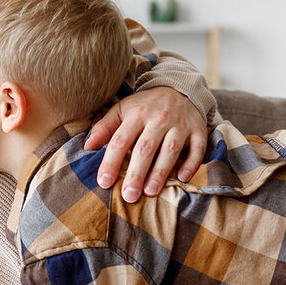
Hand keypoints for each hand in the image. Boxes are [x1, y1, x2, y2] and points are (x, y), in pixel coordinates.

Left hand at [84, 86, 206, 202]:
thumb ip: (104, 127)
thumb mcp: (122, 110)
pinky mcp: (198, 129)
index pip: (120, 140)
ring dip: (161, 172)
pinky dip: (191, 164)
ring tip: (150, 192)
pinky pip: (197, 148)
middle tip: (128, 196)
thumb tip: (87, 146)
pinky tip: (182, 179)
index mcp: (137, 115)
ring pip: (171, 150)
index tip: (104, 182)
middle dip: (136, 173)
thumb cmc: (145, 106)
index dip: (111, 162)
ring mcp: (180, 124)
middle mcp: (159, 119)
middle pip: (145, 148)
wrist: (179, 88)